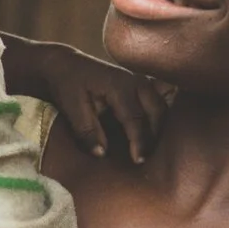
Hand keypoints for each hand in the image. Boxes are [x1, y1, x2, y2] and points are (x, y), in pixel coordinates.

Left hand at [5, 37, 169, 162]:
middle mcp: (135, 80)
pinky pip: (158, 102)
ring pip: (162, 106)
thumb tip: (101, 154)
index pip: (136, 118)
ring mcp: (140, 81)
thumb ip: (87, 131)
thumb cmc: (68, 86)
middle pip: (157, 111)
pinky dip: (158, 118)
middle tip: (147, 159)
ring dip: (160, 128)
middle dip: (155, 136)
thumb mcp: (72, 108)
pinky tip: (154, 136)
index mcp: (118, 85)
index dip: (139, 141)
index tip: (139, 161)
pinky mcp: (141, 85)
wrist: (66, 66)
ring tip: (152, 150)